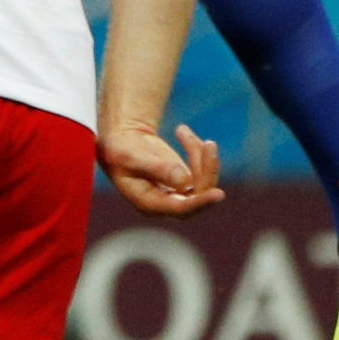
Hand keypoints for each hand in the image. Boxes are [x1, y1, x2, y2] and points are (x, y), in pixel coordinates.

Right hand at [101, 121, 223, 219]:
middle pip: (197, 195)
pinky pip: (202, 170)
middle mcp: (166, 202)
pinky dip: (198, 150)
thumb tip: (185, 181)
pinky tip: (182, 132)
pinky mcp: (186, 181)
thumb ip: (157, 168)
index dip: (200, 203)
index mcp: (148, 203)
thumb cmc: (119, 151)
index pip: (180, 208)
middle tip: (208, 144)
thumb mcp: (132, 156)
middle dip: (207, 171)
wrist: (121, 144)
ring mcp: (178, 193)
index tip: (219, 194)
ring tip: (183, 131)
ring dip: (202, 156)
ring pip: (204, 181)